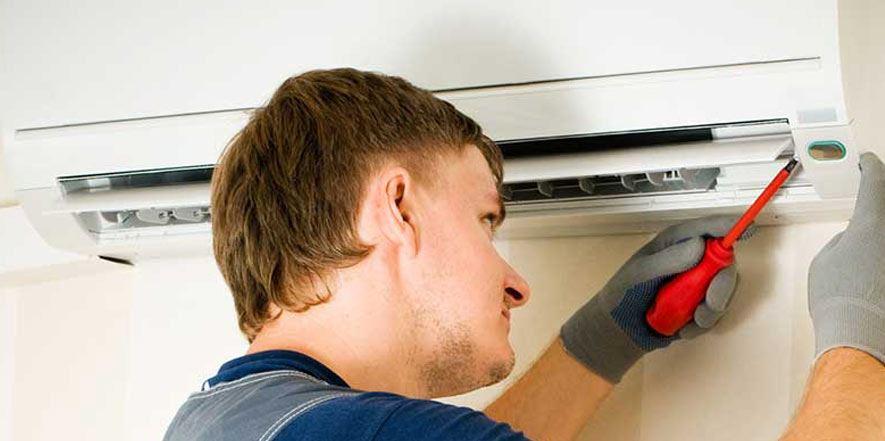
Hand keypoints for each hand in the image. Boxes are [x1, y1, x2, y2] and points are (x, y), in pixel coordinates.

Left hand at [561, 216, 751, 382]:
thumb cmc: (623, 295)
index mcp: (674, 243)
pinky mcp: (701, 305)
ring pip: (725, 290)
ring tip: (688, 321)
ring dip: (711, 310)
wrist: (619, 330)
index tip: (747, 229)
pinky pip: (717, 313)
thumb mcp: (640, 274)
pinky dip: (702, 324)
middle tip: (710, 303)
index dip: (728, 227)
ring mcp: (698, 282)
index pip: (705, 229)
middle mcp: (691, 259)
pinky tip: (683, 328)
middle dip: (722, 285)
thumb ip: (669, 260)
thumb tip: (700, 245)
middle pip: (724, 262)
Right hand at [808, 152, 884, 362]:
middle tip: (874, 193)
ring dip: (879, 230)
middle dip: (880, 199)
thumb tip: (855, 240)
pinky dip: (879, 254)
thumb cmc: (839, 299)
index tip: (868, 162)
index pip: (876, 182)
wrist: (860, 336)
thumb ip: (843, 240)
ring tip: (869, 238)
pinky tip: (874, 264)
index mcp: (873, 223)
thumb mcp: (825, 260)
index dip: (871, 167)